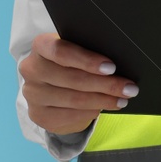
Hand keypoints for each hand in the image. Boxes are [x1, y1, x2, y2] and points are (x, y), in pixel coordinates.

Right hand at [18, 32, 137, 135]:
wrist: (50, 83)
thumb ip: (89, 50)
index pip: (61, 51)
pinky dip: (91, 112)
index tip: (111, 67)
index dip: (87, 60)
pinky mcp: (38, 115)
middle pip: (72, 78)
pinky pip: (70, 115)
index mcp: (40, 46)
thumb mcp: (75, 49)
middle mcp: (31, 69)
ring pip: (74, 99)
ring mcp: (32, 94)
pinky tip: (104, 108)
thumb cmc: (70, 61)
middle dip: (105, 84)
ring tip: (123, 99)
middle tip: (129, 88)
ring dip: (103, 100)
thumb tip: (117, 62)